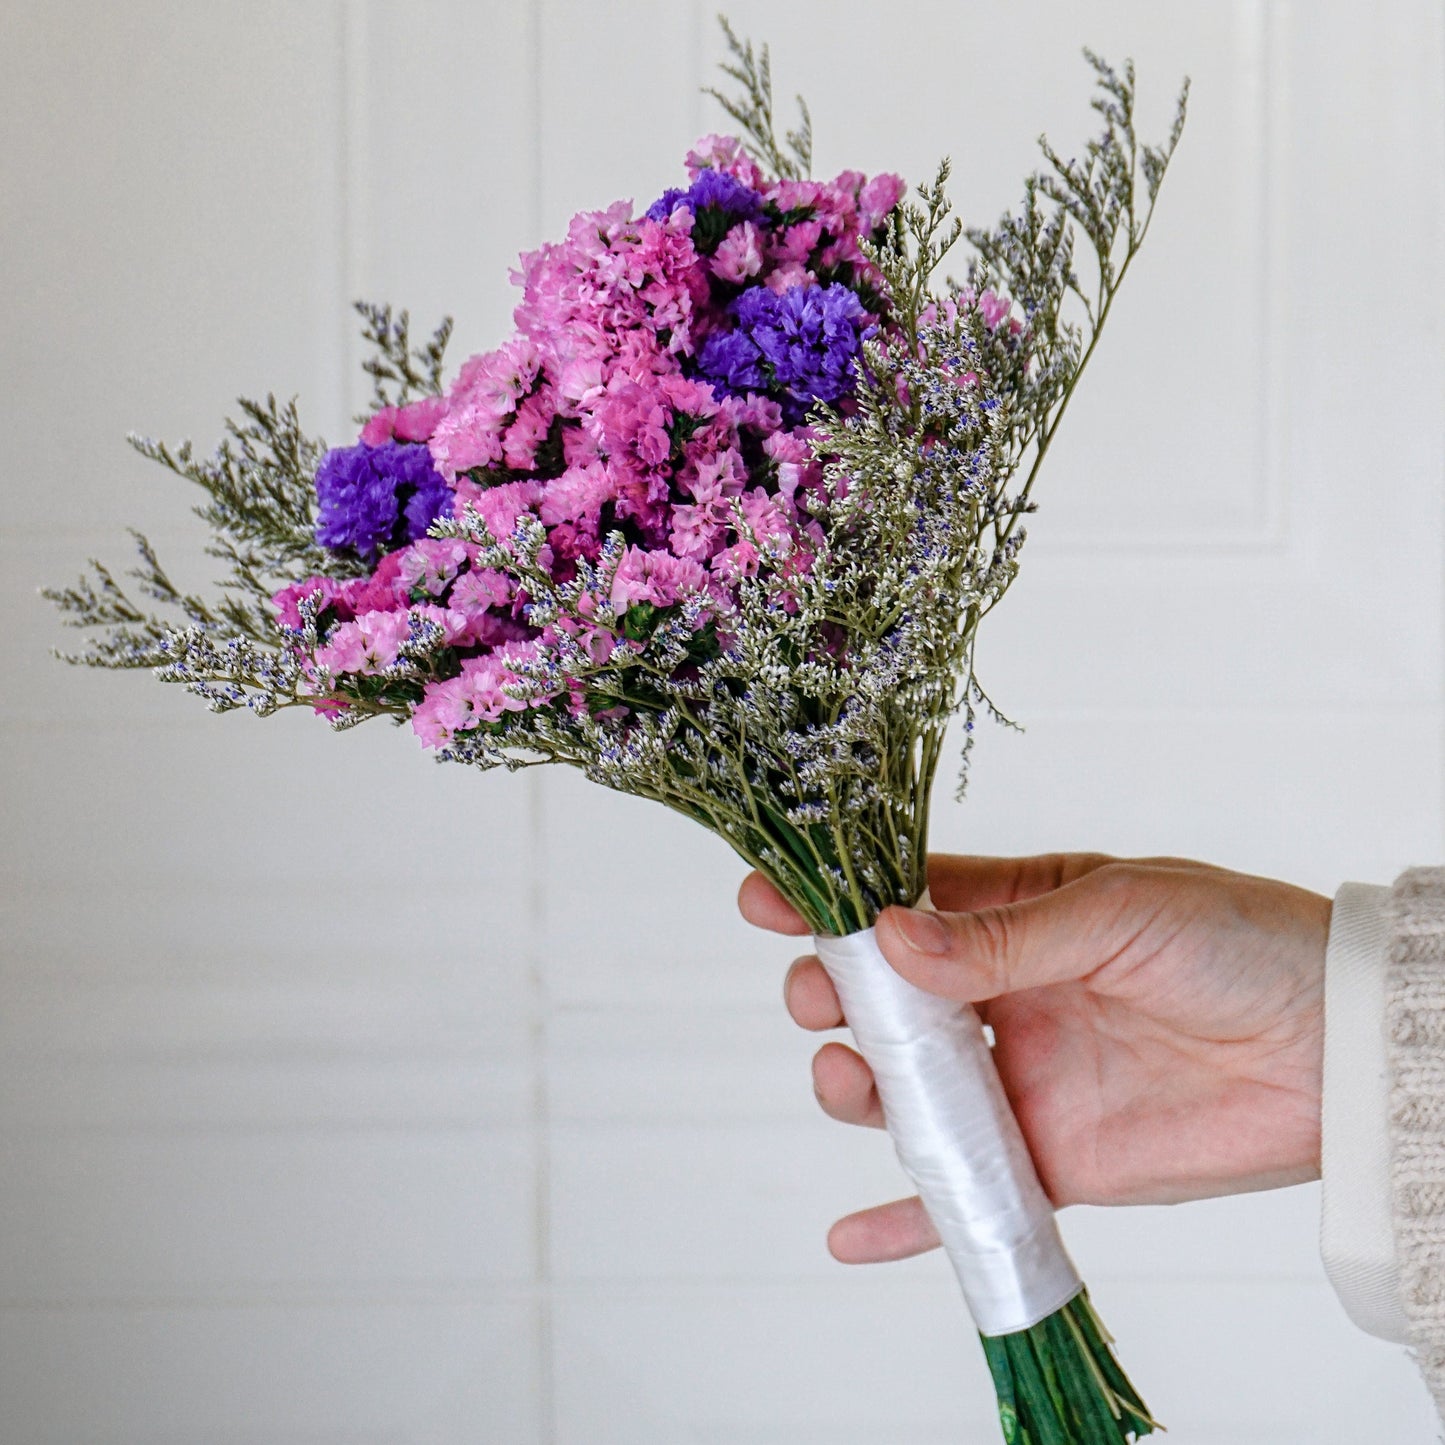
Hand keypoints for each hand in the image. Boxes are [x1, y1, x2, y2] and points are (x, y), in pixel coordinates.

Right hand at [739, 852, 1328, 1263]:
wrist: (1332, 1049)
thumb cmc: (1234, 944)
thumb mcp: (1118, 914)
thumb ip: (1006, 937)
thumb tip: (892, 937)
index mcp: (1016, 916)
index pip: (902, 905)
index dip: (830, 903)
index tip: (765, 901)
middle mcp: (1003, 998)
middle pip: (884, 1003)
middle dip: (833, 1000)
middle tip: (823, 1002)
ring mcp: (1019, 1081)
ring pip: (905, 1094)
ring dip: (857, 1092)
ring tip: (855, 1085)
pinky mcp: (1050, 1161)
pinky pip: (966, 1196)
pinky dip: (906, 1221)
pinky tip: (849, 1236)